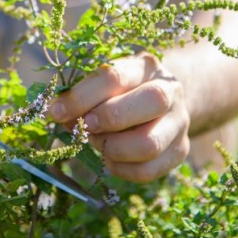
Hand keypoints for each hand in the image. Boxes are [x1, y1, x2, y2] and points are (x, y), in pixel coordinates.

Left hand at [48, 53, 189, 181]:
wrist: (163, 101)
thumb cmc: (122, 90)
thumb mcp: (105, 82)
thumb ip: (84, 95)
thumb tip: (58, 113)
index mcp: (145, 66)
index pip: (114, 76)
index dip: (82, 97)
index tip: (56, 112)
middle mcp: (170, 91)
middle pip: (149, 103)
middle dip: (108, 119)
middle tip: (84, 127)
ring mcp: (180, 122)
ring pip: (149, 144)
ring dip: (113, 148)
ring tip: (98, 142)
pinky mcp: (180, 150)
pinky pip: (148, 170)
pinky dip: (121, 169)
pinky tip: (110, 158)